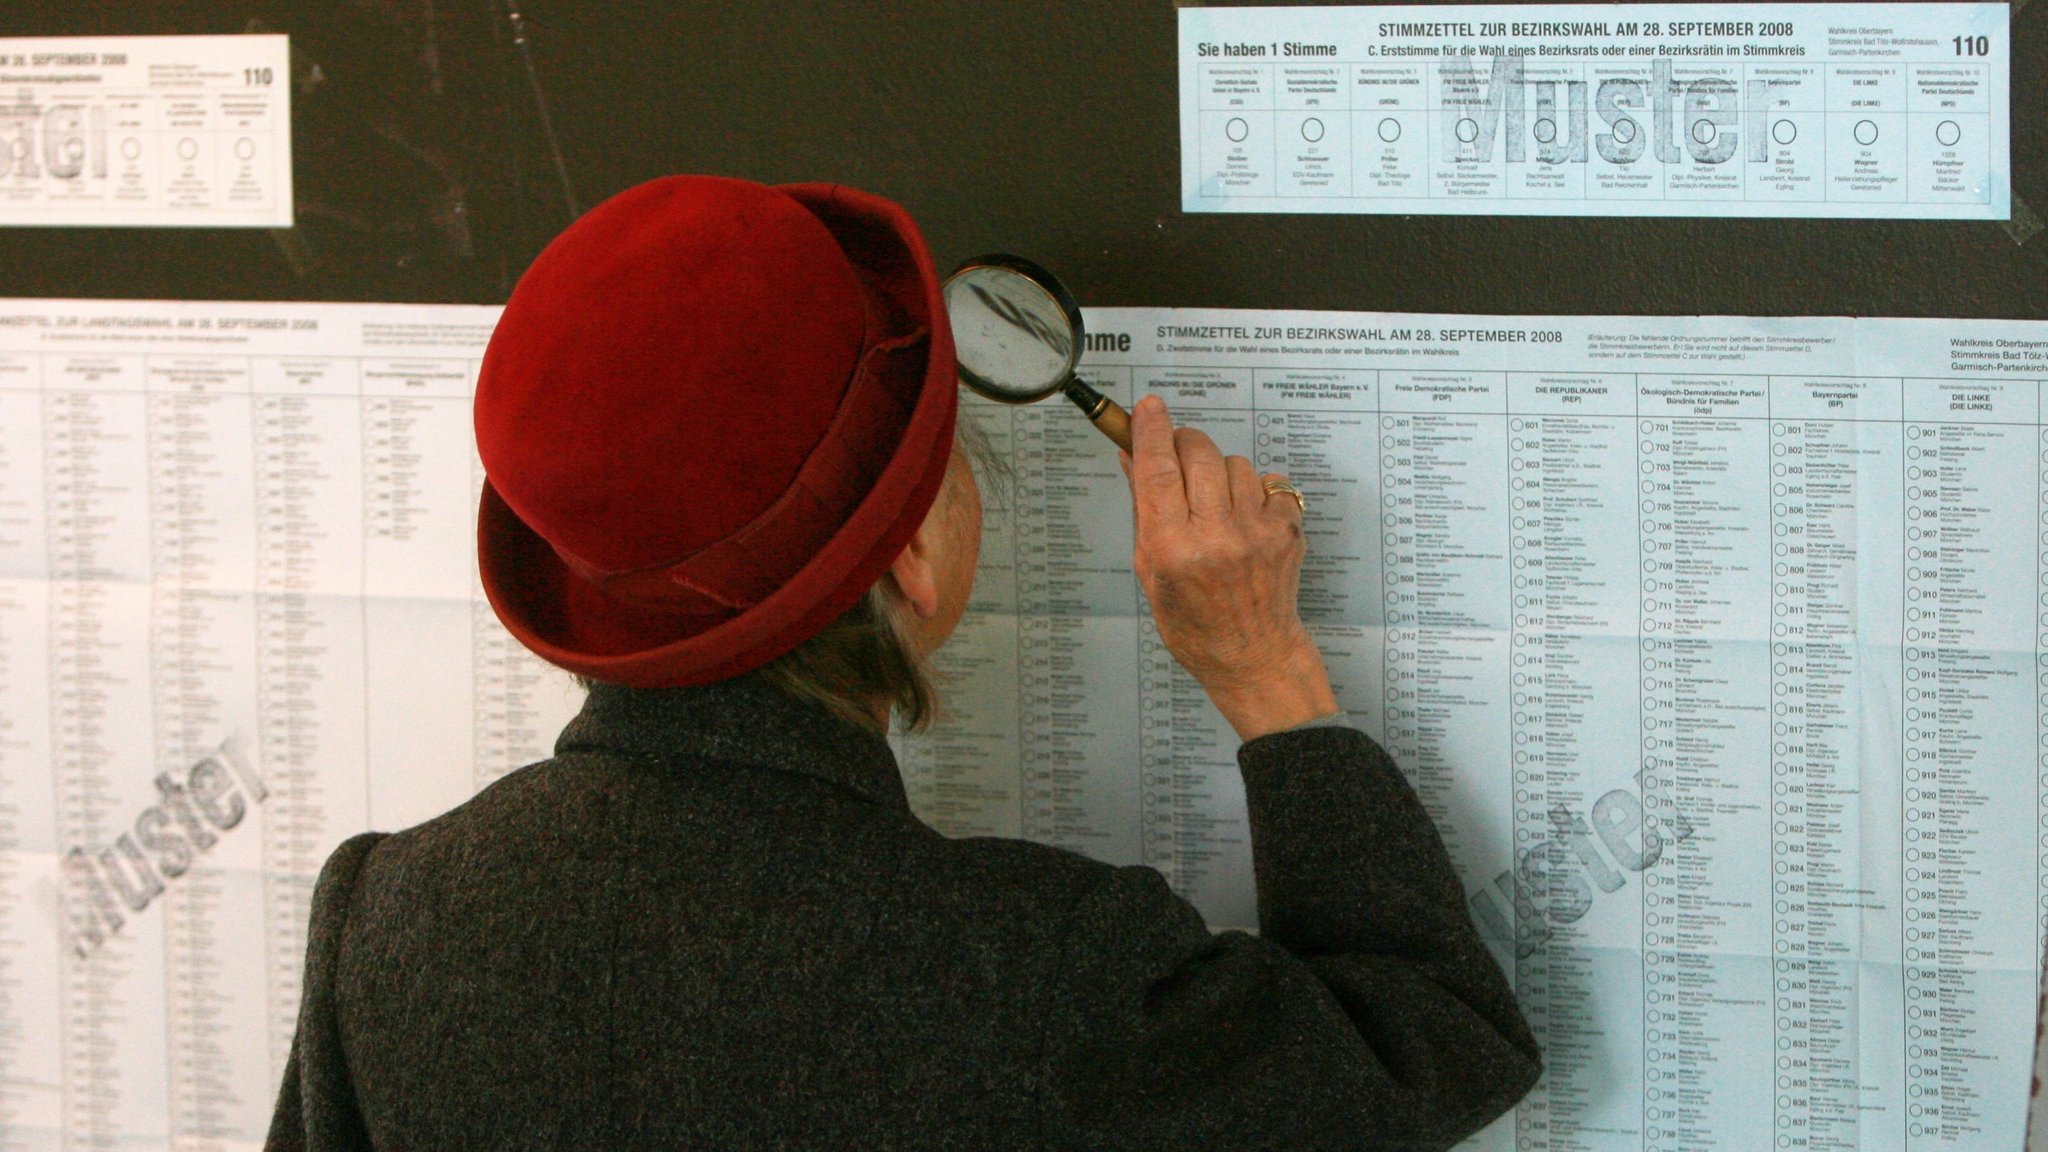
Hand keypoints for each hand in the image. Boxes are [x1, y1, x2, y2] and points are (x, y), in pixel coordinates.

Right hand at [1120, 395, 1338, 739]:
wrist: (1253, 655)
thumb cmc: (1194, 622)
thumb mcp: (1151, 571)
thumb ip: (1143, 511)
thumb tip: (1132, 458)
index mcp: (1173, 549)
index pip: (1158, 471)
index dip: (1151, 431)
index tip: (1149, 407)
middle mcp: (1215, 536)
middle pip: (1197, 454)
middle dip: (1184, 444)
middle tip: (1178, 457)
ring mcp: (1256, 532)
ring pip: (1234, 463)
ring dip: (1219, 472)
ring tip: (1216, 505)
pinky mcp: (1287, 531)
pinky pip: (1268, 482)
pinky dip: (1254, 491)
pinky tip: (1245, 518)